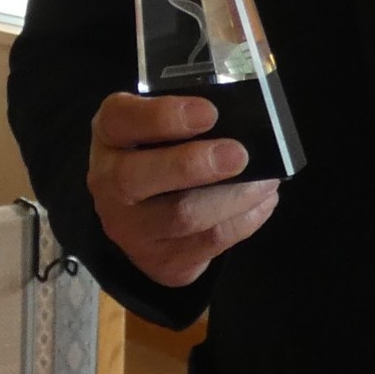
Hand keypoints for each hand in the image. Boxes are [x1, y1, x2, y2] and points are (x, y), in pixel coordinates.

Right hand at [88, 93, 279, 287]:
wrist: (150, 216)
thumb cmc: (166, 153)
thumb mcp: (166, 126)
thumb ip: (191, 119)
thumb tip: (242, 121)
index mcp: (111, 135)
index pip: (119, 118)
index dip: (163, 116)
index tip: (209, 113)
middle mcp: (108, 183)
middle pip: (136, 178)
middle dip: (193, 165)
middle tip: (238, 155)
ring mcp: (130, 229)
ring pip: (181, 216)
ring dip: (232, 198)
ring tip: (266, 181)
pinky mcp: (159, 260)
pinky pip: (207, 243)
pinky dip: (243, 221)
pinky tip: (262, 202)